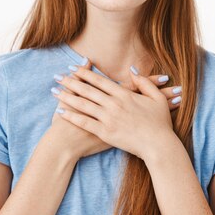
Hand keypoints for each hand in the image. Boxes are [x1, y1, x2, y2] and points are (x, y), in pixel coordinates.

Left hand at [53, 58, 180, 160]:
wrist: (159, 147)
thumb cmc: (160, 123)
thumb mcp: (157, 98)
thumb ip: (144, 82)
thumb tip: (132, 69)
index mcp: (125, 95)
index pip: (100, 81)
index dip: (85, 73)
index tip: (73, 67)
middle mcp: (114, 105)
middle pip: (88, 90)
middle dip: (71, 82)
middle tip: (57, 76)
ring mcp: (109, 119)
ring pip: (83, 105)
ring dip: (67, 96)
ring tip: (54, 91)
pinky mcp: (105, 133)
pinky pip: (84, 122)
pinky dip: (71, 116)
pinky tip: (60, 111)